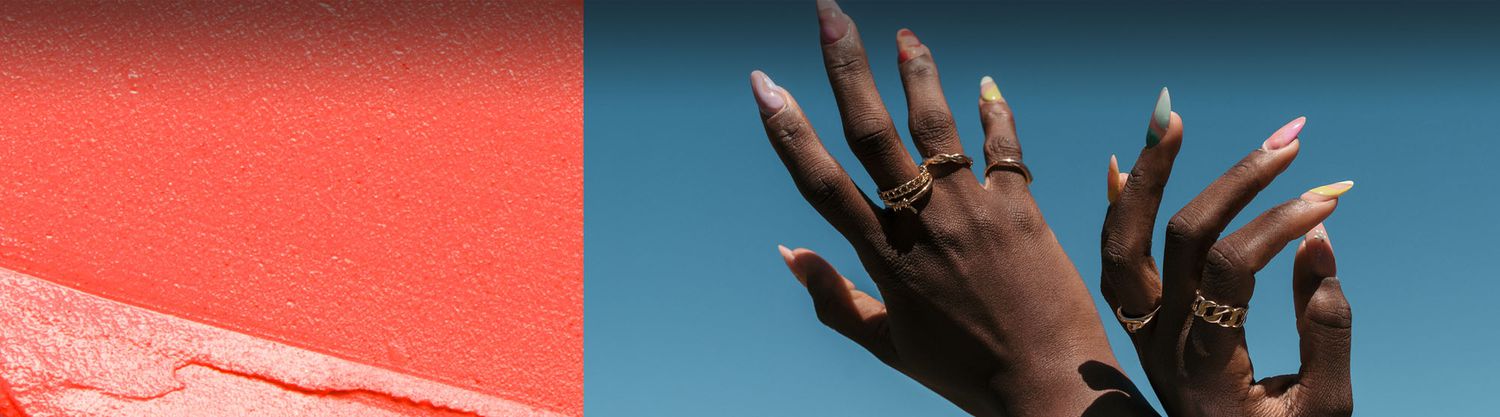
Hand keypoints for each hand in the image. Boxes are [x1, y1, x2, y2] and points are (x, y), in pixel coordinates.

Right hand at [752, 1, 1153, 414]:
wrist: (1046, 387)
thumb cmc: (962, 371)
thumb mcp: (886, 343)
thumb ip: (831, 298)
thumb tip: (785, 254)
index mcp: (882, 257)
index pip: (820, 181)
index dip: (787, 129)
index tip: (762, 83)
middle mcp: (922, 224)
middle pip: (872, 131)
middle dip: (846, 65)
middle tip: (829, 12)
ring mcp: (973, 211)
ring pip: (937, 124)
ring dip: (917, 71)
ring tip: (905, 33)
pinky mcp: (1020, 209)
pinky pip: (1004, 148)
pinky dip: (996, 114)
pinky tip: (986, 85)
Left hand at [1100, 109, 1353, 415]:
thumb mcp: (1320, 407)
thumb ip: (1324, 330)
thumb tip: (1315, 238)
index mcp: (1204, 362)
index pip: (1231, 268)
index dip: (1279, 225)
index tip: (1330, 197)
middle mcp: (1160, 341)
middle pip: (1179, 240)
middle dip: (1235, 182)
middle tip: (1287, 140)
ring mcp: (1141, 333)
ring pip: (1122, 243)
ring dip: (1146, 178)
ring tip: (1168, 118)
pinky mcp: (1138, 328)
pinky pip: (1113, 263)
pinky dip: (1116, 212)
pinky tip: (1120, 164)